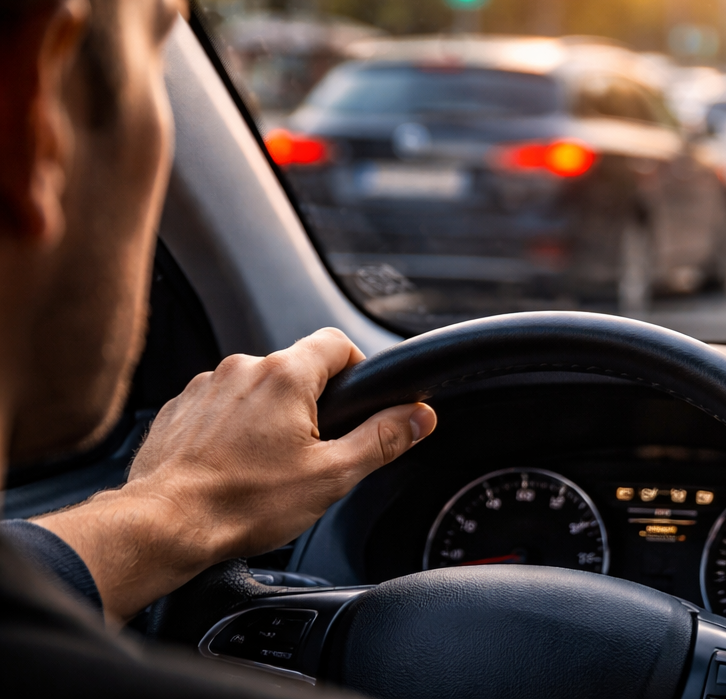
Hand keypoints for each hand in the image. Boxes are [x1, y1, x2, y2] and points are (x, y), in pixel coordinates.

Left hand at [35, 327, 435, 623]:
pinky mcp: (178, 410)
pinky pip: (219, 407)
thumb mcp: (331, 477)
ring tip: (266, 468)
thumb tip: (419, 416)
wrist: (160, 527)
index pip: (338, 343)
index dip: (358, 370)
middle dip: (312, 404)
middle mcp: (242, 368)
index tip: (358, 404)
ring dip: (268, 417)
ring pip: (256, 389)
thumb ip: (382, 439)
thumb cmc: (240, 504)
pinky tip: (231, 468)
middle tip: (313, 452)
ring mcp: (204, 387)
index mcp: (285, 375)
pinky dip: (231, 430)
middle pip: (296, 369)